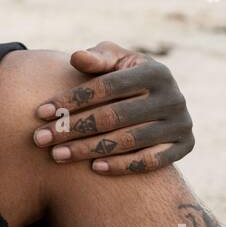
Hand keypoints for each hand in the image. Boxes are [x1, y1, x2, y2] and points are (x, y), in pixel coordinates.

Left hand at [30, 41, 193, 174]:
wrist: (157, 101)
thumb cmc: (125, 77)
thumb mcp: (114, 61)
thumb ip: (97, 58)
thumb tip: (77, 57)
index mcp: (155, 71)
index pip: (106, 87)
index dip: (71, 99)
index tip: (41, 112)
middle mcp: (173, 96)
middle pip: (113, 116)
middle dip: (72, 128)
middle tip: (41, 139)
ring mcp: (181, 123)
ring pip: (128, 141)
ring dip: (88, 150)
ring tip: (57, 155)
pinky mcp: (185, 146)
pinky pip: (150, 162)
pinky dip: (121, 166)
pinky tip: (93, 169)